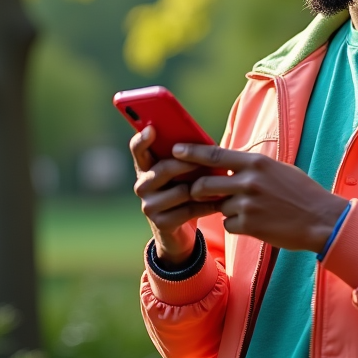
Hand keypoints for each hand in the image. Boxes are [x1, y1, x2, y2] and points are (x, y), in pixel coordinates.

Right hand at [130, 126, 220, 263]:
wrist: (177, 229)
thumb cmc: (183, 189)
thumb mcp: (182, 173)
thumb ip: (186, 158)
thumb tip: (208, 145)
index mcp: (146, 167)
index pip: (138, 149)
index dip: (142, 139)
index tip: (152, 129)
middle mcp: (142, 185)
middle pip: (164, 169)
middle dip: (187, 165)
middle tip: (207, 162)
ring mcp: (149, 205)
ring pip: (180, 191)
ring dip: (203, 188)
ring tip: (220, 184)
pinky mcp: (161, 223)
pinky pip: (189, 210)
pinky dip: (207, 205)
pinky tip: (220, 202)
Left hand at [175, 142, 348, 252]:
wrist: (321, 219)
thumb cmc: (301, 192)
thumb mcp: (277, 169)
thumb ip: (251, 167)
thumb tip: (228, 162)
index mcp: (256, 162)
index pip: (214, 154)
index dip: (191, 153)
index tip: (174, 150)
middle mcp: (249, 181)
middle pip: (204, 184)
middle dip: (197, 190)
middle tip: (198, 192)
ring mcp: (247, 204)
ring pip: (218, 206)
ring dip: (225, 209)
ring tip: (250, 209)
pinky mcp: (249, 226)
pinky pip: (229, 223)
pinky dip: (237, 224)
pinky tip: (257, 223)